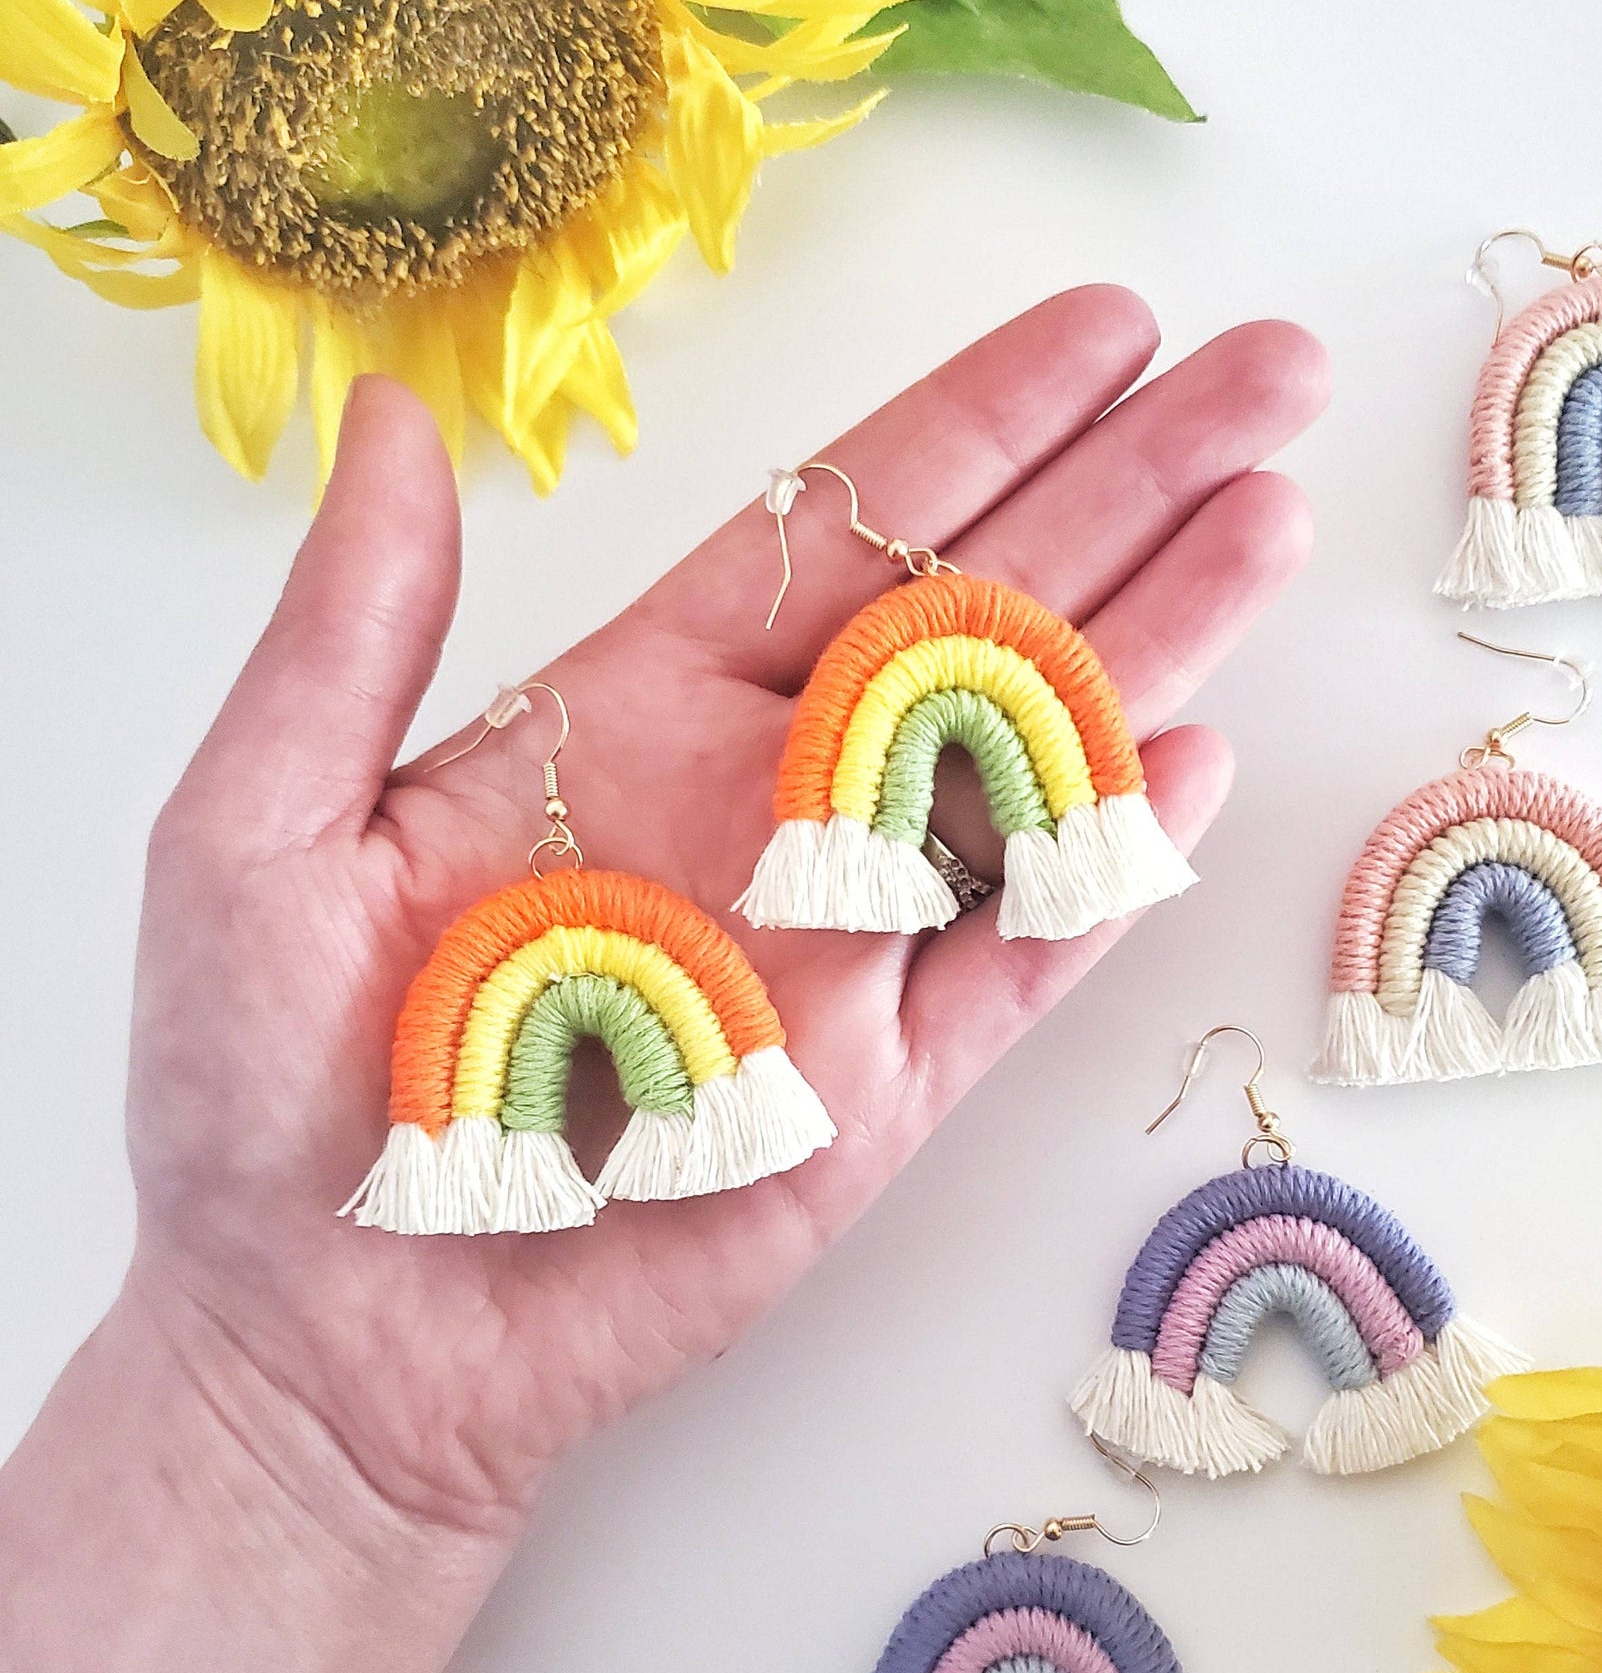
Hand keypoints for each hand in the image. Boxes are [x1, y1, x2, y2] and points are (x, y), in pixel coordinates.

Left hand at [131, 287, 1328, 1532]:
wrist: (333, 1342)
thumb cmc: (268, 1095)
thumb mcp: (261, 834)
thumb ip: (349, 637)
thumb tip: (402, 426)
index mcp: (635, 714)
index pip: (839, 533)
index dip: (975, 425)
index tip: (1103, 330)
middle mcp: (768, 804)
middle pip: (979, 612)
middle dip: (1129, 488)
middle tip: (1268, 379)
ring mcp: (843, 945)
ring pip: (1031, 765)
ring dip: (1155, 643)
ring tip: (1269, 526)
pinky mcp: (881, 1089)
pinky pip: (1017, 962)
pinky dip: (1107, 872)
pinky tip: (1196, 764)